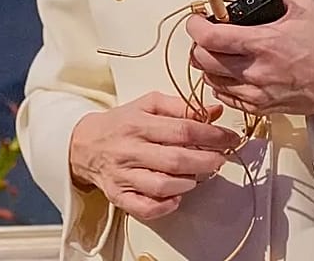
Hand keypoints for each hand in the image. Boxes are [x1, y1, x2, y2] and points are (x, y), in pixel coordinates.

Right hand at [68, 92, 241, 220]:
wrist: (84, 143)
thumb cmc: (122, 123)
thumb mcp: (149, 104)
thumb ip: (182, 106)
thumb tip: (214, 111)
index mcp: (139, 124)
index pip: (183, 130)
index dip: (212, 136)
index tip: (230, 138)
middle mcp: (130, 150)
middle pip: (175, 160)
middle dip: (206, 161)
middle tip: (220, 159)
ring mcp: (123, 175)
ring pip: (161, 186)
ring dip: (188, 183)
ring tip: (198, 175)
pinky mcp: (118, 195)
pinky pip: (144, 208)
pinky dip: (165, 206)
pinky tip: (177, 196)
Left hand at [185, 0, 313, 116]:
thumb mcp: (305, 7)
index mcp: (263, 42)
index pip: (210, 37)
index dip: (195, 26)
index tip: (196, 20)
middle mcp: (254, 70)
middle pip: (203, 60)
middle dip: (200, 44)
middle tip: (206, 36)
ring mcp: (255, 91)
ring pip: (210, 80)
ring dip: (209, 66)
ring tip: (219, 55)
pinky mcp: (258, 107)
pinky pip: (225, 97)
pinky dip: (221, 84)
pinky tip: (230, 74)